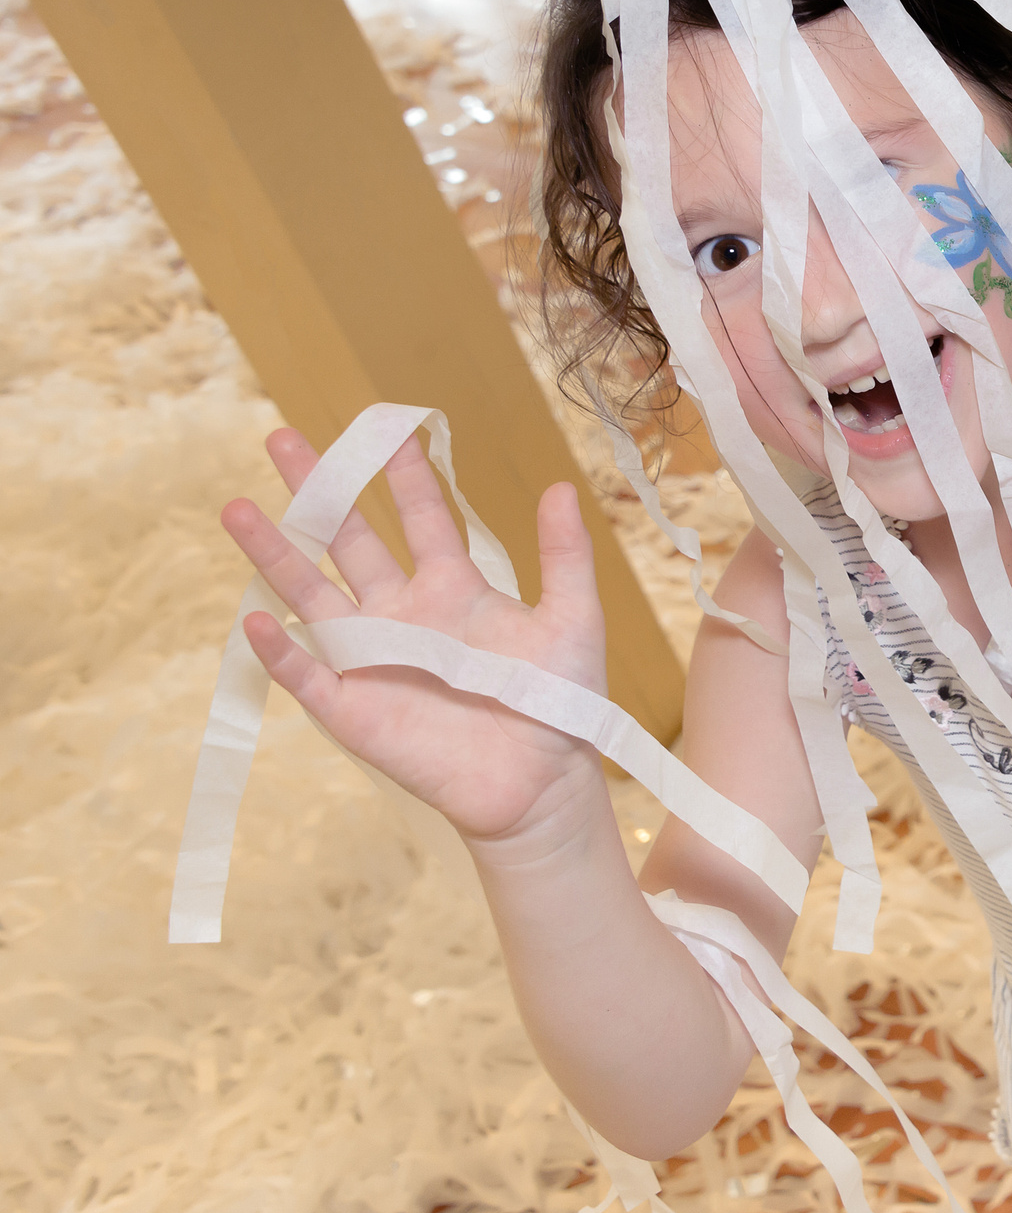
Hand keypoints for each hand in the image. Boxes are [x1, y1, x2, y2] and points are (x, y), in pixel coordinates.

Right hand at [219, 427, 607, 843]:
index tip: (390, 429)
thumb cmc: (559, 703)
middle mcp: (403, 614)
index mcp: (453, 588)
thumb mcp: (572, 621)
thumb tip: (563, 487)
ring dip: (276, 556)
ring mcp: (373, 658)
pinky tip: (255, 619)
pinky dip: (279, 651)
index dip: (406, 477)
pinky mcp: (353, 710)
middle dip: (318, 491)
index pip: (423, 519)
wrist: (542, 783)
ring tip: (238, 509)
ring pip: (311, 596)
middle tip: (283, 438)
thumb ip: (565, 558)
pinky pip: (306, 675)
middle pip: (350, 541)